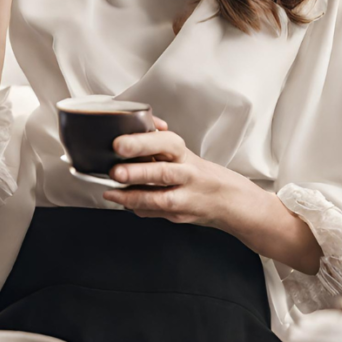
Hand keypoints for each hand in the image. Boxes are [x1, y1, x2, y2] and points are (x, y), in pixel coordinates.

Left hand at [102, 116, 256, 232]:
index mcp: (184, 154)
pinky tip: (122, 203)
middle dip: (137, 172)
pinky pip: (156, 213)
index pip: (166, 143)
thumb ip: (156, 139)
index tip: (120, 143)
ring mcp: (186, 197)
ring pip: (160, 198)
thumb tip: (132, 125)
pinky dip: (137, 208)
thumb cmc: (198, 172)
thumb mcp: (181, 152)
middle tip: (115, 170)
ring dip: (133, 196)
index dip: (143, 142)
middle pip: (163, 172)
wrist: (228, 199)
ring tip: (112, 192)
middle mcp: (187, 175)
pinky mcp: (181, 215)